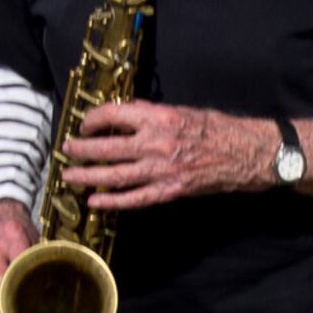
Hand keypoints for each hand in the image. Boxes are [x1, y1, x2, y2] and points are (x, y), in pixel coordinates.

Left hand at [61, 102, 271, 212]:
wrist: (245, 153)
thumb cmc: (215, 128)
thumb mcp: (181, 111)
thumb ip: (150, 114)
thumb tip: (123, 116)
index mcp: (158, 118)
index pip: (113, 115)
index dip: (92, 120)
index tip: (84, 125)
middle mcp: (156, 143)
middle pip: (107, 148)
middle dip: (82, 150)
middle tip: (67, 152)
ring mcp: (161, 170)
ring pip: (114, 175)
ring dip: (88, 177)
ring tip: (70, 177)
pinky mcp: (170, 190)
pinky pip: (135, 198)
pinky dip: (113, 201)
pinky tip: (95, 201)